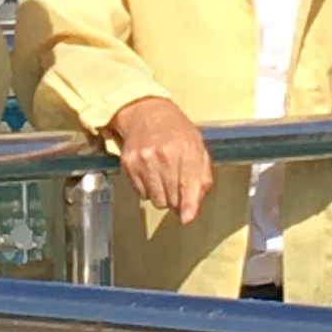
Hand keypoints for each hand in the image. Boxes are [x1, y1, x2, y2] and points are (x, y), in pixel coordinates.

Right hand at [108, 95, 214, 224]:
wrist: (147, 112)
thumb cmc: (176, 132)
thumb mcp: (198, 149)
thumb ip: (202, 180)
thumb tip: (192, 211)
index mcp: (187, 149)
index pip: (188, 185)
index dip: (189, 206)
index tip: (187, 218)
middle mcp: (164, 155)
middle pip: (172, 198)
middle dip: (177, 199)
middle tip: (177, 186)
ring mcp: (144, 160)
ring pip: (156, 200)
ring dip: (162, 196)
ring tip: (164, 178)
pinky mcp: (129, 165)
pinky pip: (141, 193)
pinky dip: (148, 189)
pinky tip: (151, 173)